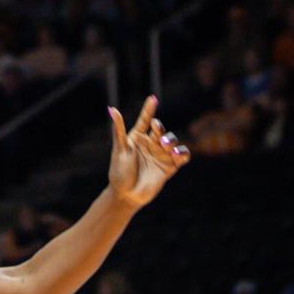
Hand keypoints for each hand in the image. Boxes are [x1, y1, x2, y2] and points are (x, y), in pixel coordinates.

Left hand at [107, 96, 190, 210]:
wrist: (127, 195)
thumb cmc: (119, 172)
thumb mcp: (119, 150)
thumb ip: (118, 130)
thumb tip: (112, 109)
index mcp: (136, 138)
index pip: (144, 120)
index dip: (149, 109)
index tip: (152, 98)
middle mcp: (150, 144)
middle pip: (159, 130)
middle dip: (160, 128)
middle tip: (156, 130)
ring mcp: (160, 155)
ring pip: (172, 141)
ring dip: (171, 140)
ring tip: (165, 144)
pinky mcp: (169, 167)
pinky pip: (181, 156)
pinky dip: (182, 153)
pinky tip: (177, 153)